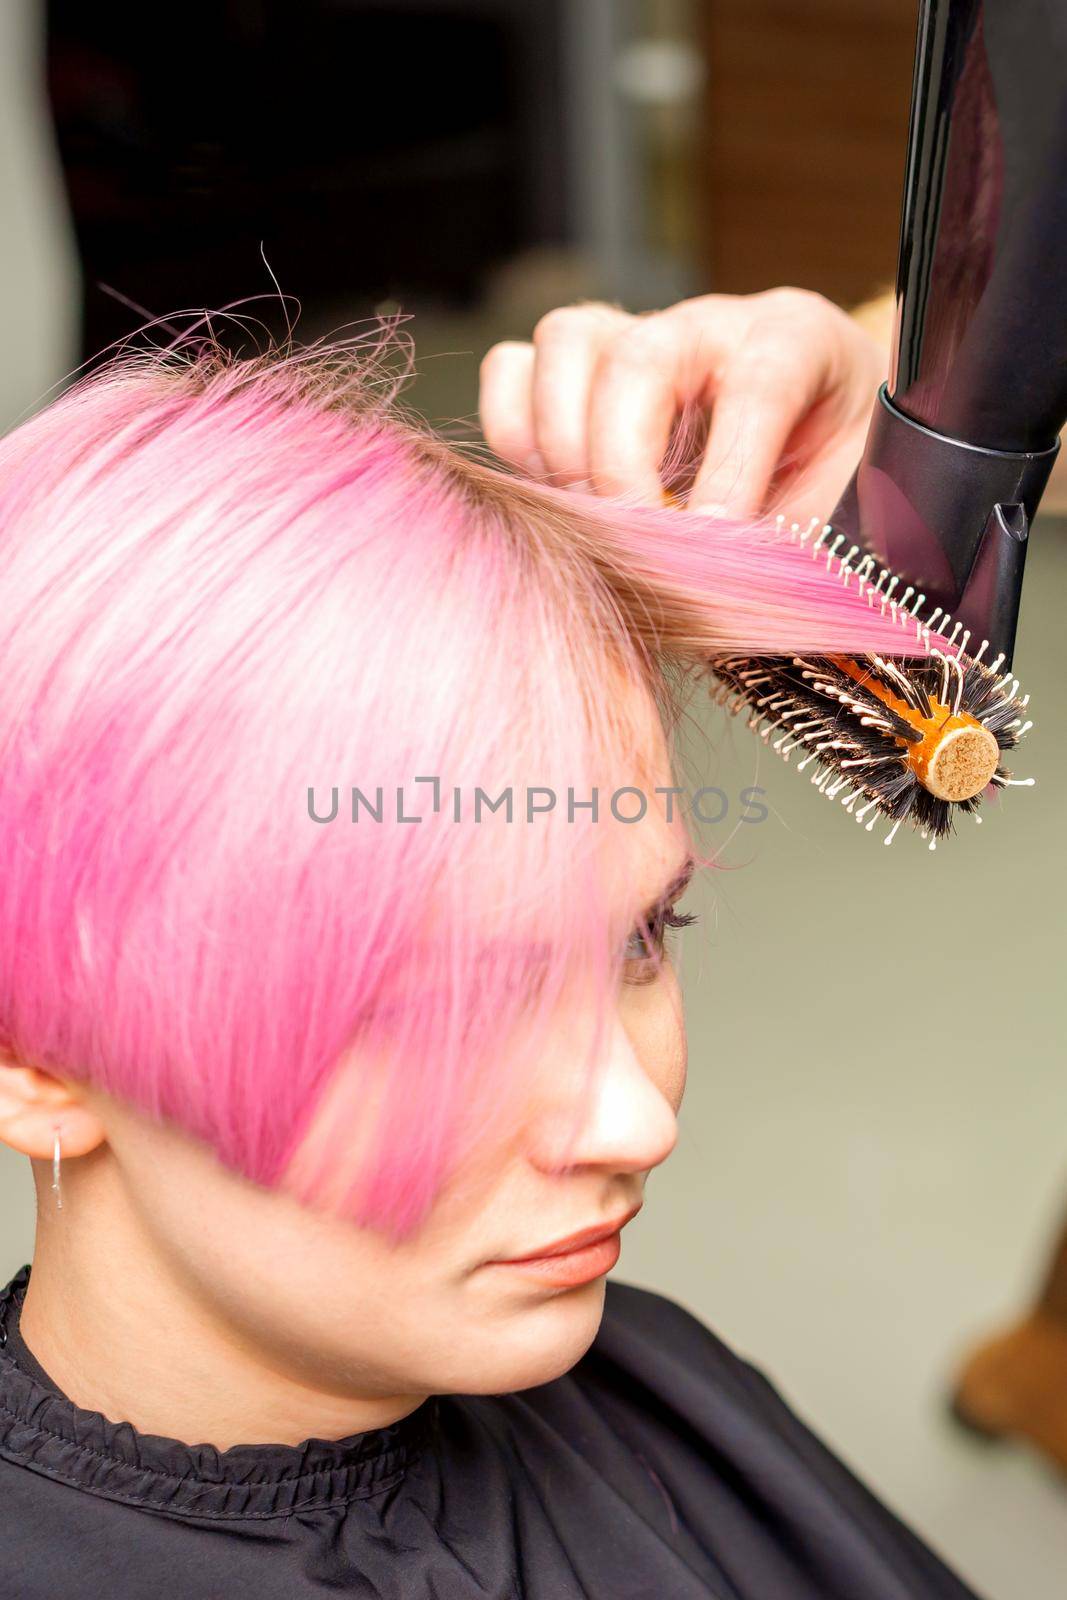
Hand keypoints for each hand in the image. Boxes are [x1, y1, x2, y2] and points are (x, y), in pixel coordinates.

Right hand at [478, 287, 888, 520]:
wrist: (812, 456)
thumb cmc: (828, 484)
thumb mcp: (841, 513)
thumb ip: (792, 546)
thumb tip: (720, 599)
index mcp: (796, 340)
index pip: (758, 382)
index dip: (731, 469)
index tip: (714, 540)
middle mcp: (708, 325)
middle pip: (638, 357)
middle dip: (623, 465)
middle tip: (636, 542)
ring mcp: (633, 336)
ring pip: (565, 342)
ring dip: (562, 442)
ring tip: (588, 517)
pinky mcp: (575, 372)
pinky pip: (513, 370)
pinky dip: (517, 434)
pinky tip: (555, 494)